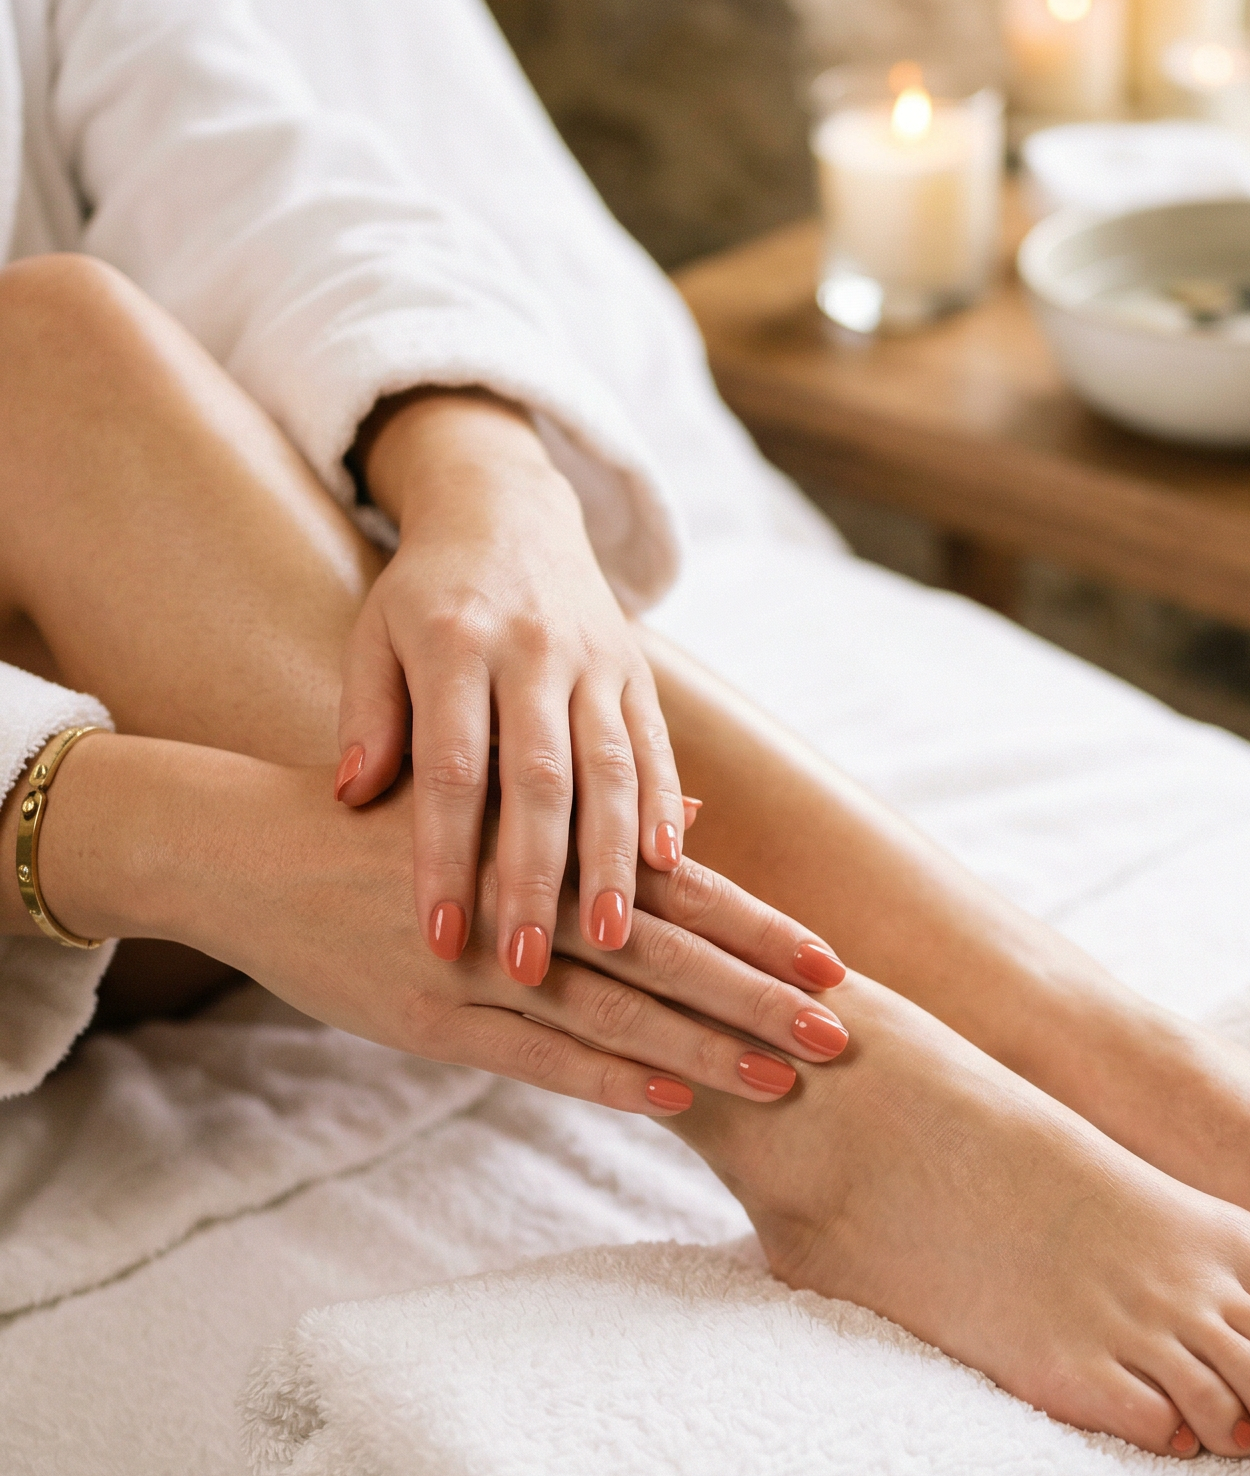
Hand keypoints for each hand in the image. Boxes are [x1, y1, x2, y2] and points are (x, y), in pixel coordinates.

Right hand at [33, 733, 850, 1117]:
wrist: (239, 844)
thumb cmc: (379, 825)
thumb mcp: (487, 807)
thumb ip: (594, 827)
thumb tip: (696, 821)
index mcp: (547, 848)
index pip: (679, 893)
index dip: (759, 930)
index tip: (836, 962)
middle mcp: (525, 901)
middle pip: (668, 955)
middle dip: (759, 996)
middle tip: (846, 1033)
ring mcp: (477, 963)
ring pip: (613, 1011)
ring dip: (703, 1048)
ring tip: (785, 1078)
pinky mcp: (425, 1016)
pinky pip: (530, 1054)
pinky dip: (604, 1076)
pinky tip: (671, 1101)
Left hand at [335, 390, 680, 985]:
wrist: (508, 509)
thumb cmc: (424, 597)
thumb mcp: (374, 637)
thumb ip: (367, 715)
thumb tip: (352, 798)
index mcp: (453, 644)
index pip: (451, 769)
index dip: (445, 858)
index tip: (437, 940)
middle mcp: (531, 651)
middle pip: (539, 780)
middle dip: (535, 879)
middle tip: (526, 965)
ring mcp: (593, 659)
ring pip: (611, 769)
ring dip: (614, 859)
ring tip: (616, 940)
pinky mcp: (636, 669)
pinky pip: (656, 746)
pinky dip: (665, 808)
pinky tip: (672, 870)